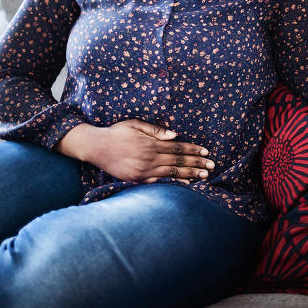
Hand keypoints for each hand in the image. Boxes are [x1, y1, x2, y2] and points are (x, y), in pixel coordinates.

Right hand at [57, 120, 213, 183]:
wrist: (95, 146)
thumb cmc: (116, 132)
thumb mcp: (135, 124)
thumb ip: (155, 130)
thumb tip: (175, 135)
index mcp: (150, 143)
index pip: (177, 148)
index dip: (193, 151)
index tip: (206, 153)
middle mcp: (149, 158)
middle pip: (178, 162)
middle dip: (196, 164)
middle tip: (211, 167)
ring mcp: (143, 171)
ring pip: (171, 174)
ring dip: (189, 175)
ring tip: (203, 176)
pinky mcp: (136, 179)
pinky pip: (158, 183)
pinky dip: (173, 183)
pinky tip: (184, 184)